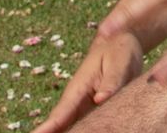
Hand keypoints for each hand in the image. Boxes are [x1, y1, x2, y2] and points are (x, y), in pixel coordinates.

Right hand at [32, 29, 146, 132]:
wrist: (119, 42)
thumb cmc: (118, 50)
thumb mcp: (119, 63)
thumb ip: (111, 82)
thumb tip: (100, 100)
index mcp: (78, 89)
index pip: (60, 114)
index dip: (47, 129)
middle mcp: (77, 101)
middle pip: (61, 125)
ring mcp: (84, 107)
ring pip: (72, 126)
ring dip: (67, 132)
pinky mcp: (94, 110)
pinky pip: (87, 124)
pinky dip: (83, 129)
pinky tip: (85, 131)